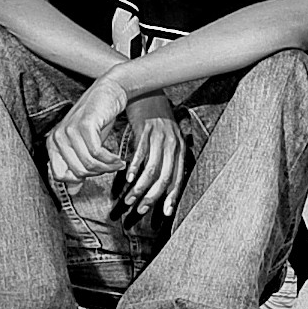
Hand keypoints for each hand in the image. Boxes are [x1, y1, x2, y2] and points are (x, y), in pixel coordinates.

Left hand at [47, 77, 128, 182]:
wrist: (110, 92)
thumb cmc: (98, 119)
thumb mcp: (87, 145)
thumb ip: (79, 166)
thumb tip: (74, 192)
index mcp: (53, 144)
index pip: (60, 175)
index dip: (80, 179)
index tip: (96, 174)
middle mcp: (57, 138)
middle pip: (77, 172)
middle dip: (98, 173)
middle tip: (112, 168)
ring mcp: (69, 131)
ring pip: (88, 164)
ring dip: (107, 168)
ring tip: (118, 164)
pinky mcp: (84, 126)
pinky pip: (97, 153)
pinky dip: (111, 160)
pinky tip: (119, 159)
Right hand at [120, 93, 185, 216]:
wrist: (149, 96)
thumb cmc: (158, 123)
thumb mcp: (167, 142)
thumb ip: (166, 161)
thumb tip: (159, 185)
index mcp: (181, 150)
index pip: (178, 178)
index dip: (172, 196)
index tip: (166, 212)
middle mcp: (173, 145)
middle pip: (165, 177)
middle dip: (153, 196)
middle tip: (141, 209)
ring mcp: (160, 137)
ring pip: (152, 169)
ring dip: (139, 187)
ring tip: (129, 199)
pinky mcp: (145, 130)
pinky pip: (140, 153)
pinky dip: (133, 168)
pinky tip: (126, 178)